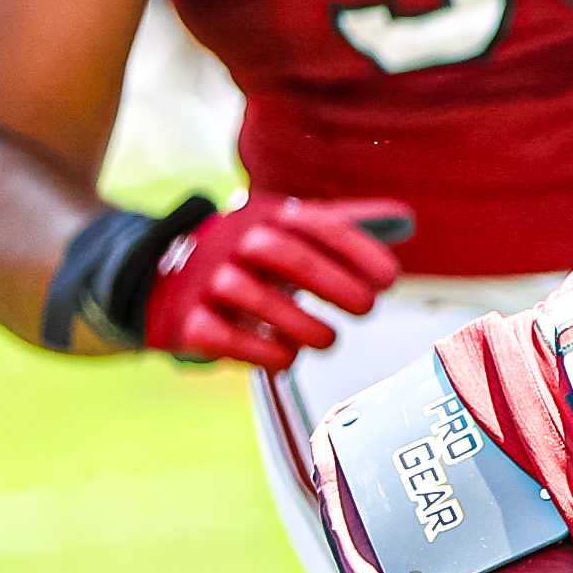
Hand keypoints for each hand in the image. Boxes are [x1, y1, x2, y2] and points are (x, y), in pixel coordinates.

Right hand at [140, 196, 412, 367]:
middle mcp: (233, 241)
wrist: (165, 280)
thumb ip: (344, 224)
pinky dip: (262, 351)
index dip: (359, 251)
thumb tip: (406, 219)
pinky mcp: (186, 320)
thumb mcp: (290, 231)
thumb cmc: (251, 258)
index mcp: (267, 215)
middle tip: (367, 309)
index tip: (391, 279)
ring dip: (301, 323)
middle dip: (334, 283)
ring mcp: (206, 280)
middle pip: (285, 253)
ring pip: (252, 296)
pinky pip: (223, 337)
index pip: (317, 224)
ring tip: (328, 340)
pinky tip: (287, 357)